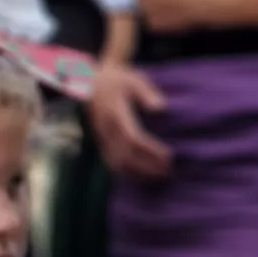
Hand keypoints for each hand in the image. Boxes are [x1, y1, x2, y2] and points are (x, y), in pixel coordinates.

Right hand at [88, 63, 170, 179]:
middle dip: (147, 167)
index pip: (133, 138)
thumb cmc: (116, 80)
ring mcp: (101, 136)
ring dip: (136, 173)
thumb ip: (146, 93)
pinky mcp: (100, 141)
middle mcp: (106, 129)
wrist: (89, 81)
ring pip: (116, 162)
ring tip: (157, 176)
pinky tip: (141, 174)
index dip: (150, 151)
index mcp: (115, 114)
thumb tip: (160, 108)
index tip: (169, 156)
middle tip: (168, 171)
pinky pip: (110, 161)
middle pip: (125, 156)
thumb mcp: (134, 80)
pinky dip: (126, 171)